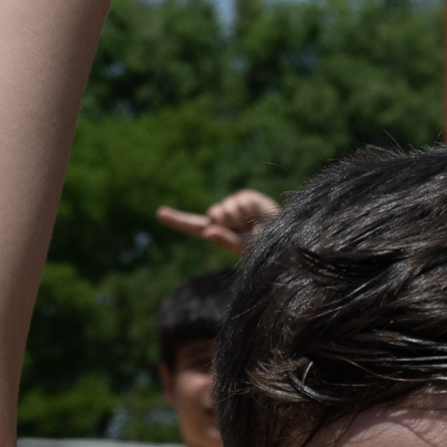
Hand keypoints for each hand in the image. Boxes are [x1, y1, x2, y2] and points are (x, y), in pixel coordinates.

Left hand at [154, 188, 278, 255]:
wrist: (286, 235)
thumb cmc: (264, 247)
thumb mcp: (244, 249)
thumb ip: (225, 241)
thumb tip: (206, 231)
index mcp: (217, 232)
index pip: (193, 226)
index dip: (177, 220)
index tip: (160, 213)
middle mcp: (222, 217)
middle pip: (212, 216)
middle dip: (226, 224)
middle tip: (246, 231)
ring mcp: (232, 205)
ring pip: (224, 209)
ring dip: (239, 219)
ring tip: (254, 224)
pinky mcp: (244, 197)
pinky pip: (238, 202)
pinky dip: (248, 210)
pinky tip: (258, 214)